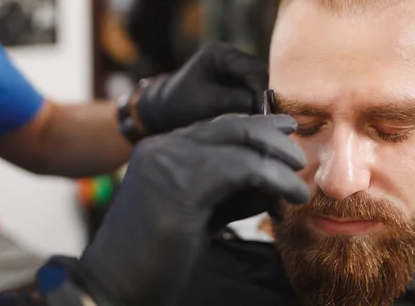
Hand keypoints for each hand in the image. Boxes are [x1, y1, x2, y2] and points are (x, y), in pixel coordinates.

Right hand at [78, 115, 308, 305]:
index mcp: (163, 151)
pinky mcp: (180, 184)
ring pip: (241, 142)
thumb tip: (273, 184)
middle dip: (273, 135)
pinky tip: (292, 195)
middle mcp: (163, 147)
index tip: (286, 134)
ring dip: (279, 159)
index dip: (257, 127)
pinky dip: (274, 178)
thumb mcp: (202, 214)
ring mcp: (169, 161)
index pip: (219, 128)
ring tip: (301, 180)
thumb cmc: (156, 257)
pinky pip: (242, 168)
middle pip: (232, 125)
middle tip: (299, 153)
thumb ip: (233, 194)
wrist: (112, 287)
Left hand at [136, 42, 267, 133]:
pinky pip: (252, 88)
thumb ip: (238, 100)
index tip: (268, 110)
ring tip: (265, 116)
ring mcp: (233, 66)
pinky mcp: (235, 80)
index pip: (250, 67)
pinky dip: (256, 100)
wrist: (163, 109)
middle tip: (270, 115)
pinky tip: (259, 114)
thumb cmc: (180, 104)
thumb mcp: (208, 103)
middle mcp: (230, 55)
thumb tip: (266, 106)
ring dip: (261, 97)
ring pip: (258, 81)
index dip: (261, 88)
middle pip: (258, 72)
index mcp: (219, 53)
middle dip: (264, 93)